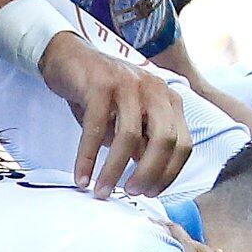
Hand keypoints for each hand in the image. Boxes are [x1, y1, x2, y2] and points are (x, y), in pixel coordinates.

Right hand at [41, 37, 194, 196]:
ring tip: (102, 190)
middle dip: (149, 173)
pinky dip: (87, 157)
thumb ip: (142, 141)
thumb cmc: (100, 94)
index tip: (151, 192)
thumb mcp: (128, 118)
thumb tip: (147, 176)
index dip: (169, 173)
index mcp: (168, 99)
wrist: (69, 58)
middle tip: (132, 193)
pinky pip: (95, 129)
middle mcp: (154, 89)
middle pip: (164, 139)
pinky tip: (82, 176)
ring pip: (129, 135)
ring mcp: (128, 84)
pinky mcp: (100, 84)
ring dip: (114, 169)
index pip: (183, 143)